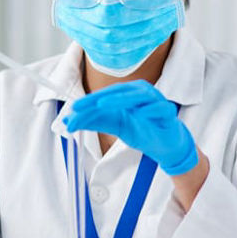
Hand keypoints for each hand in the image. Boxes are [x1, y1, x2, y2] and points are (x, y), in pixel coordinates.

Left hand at [63, 80, 198, 175]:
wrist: (165, 145)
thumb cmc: (141, 130)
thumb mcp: (115, 126)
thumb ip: (95, 121)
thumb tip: (68, 121)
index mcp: (128, 93)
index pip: (106, 94)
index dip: (89, 101)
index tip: (72, 110)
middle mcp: (142, 93)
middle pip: (118, 92)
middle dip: (98, 99)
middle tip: (80, 107)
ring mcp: (156, 101)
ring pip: (139, 95)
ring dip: (120, 98)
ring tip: (103, 103)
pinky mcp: (168, 114)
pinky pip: (160, 108)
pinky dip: (151, 109)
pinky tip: (140, 112)